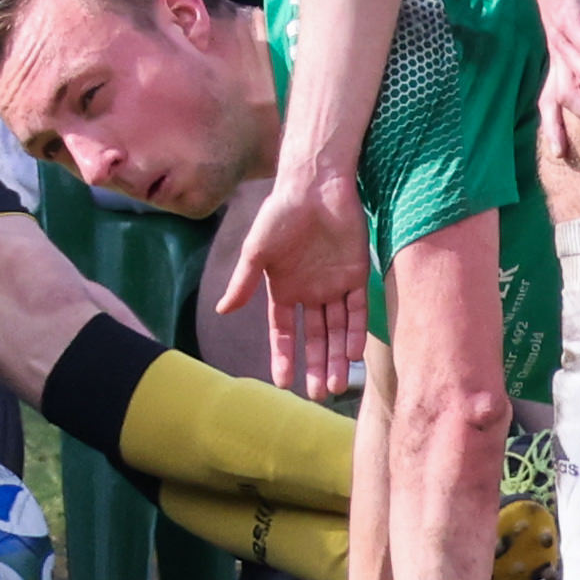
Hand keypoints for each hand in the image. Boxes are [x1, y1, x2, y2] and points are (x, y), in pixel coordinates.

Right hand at [219, 170, 368, 400]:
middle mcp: (309, 292)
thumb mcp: (257, 252)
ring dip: (338, 356)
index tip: (283, 383)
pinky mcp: (357, 274)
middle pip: (315, 338)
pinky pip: (358, 309)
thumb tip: (221, 311)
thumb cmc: (280, 214)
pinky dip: (356, 331)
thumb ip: (243, 283)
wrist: (315, 185)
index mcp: (283, 289)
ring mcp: (334, 285)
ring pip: (338, 329)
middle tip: (319, 393)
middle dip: (317, 366)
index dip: (284, 356)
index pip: (283, 332)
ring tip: (338, 384)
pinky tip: (354, 353)